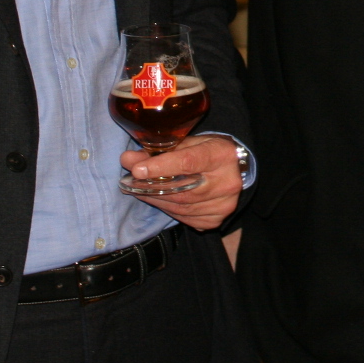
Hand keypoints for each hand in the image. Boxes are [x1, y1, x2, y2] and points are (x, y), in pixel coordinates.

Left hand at [121, 135, 241, 229]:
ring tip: (140, 191)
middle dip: (151, 187)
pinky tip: (160, 200)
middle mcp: (226, 182)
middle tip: (130, 183)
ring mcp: (223, 204)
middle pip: (181, 190)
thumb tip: (127, 159)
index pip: (188, 162)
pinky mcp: (216, 219)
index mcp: (221, 155)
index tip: (136, 170)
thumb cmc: (209, 151)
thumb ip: (159, 150)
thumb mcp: (189, 142)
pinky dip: (168, 209)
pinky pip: (184, 218)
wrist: (236, 169)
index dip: (160, 167)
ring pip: (180, 206)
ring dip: (155, 199)